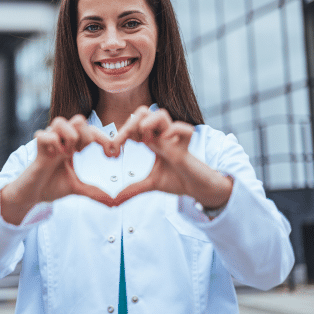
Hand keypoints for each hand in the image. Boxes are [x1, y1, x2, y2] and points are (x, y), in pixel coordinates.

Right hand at [0, 115, 116, 224]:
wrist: (32, 195)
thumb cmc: (51, 187)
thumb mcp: (77, 188)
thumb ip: (95, 192)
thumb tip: (114, 201)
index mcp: (73, 146)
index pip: (92, 131)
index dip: (105, 139)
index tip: (113, 155)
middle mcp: (62, 140)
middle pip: (79, 119)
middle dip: (86, 135)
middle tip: (83, 153)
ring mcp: (49, 142)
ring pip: (60, 121)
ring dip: (69, 137)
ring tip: (68, 153)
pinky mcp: (37, 149)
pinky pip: (44, 135)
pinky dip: (52, 143)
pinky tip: (54, 156)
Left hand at [108, 107, 231, 207]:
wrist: (199, 189)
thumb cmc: (178, 180)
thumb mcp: (151, 184)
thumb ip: (133, 189)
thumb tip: (114, 201)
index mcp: (152, 141)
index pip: (134, 124)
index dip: (121, 132)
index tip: (114, 149)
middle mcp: (162, 137)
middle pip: (144, 112)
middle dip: (130, 124)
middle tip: (125, 143)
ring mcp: (174, 141)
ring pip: (161, 114)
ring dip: (148, 124)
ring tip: (145, 141)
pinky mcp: (186, 150)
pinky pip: (185, 130)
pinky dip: (174, 132)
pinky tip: (164, 142)